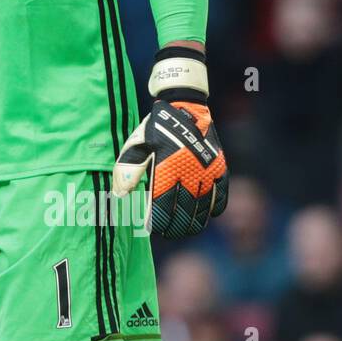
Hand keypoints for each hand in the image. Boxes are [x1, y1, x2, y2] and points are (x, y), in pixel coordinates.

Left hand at [112, 46, 228, 238]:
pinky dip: (216, 207)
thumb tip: (120, 195)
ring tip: (188, 229)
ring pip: (204, 207)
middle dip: (178, 226)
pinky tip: (208, 214)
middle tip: (170, 232)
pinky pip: (221, 194)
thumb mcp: (137, 145)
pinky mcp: (219, 167)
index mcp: (166, 169)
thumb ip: (128, 169)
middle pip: (185, 212)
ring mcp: (206, 172)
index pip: (164, 207)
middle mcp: (189, 174)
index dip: (159, 221)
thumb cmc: (155, 128)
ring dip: (197, 221)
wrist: (185, 107)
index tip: (154, 228)